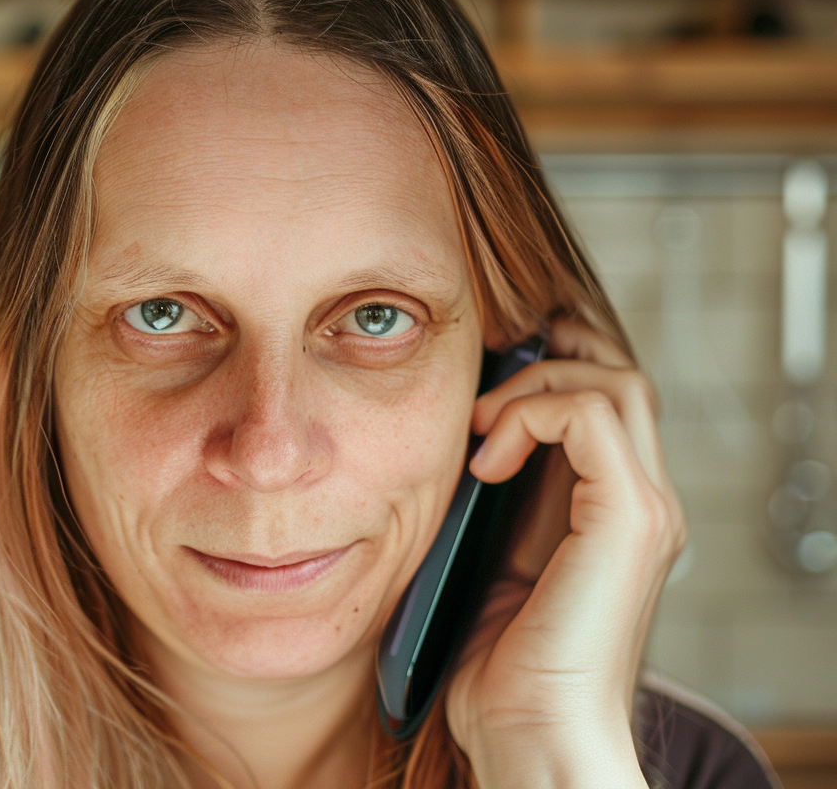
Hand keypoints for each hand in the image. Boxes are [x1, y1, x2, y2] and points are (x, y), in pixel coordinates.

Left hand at [443, 318, 685, 788]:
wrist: (531, 739)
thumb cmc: (499, 669)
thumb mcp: (487, 562)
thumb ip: (491, 504)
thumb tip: (450, 447)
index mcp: (610, 512)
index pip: (601, 399)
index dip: (543, 371)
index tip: (473, 384)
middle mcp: (643, 503)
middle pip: (617, 375)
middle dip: (546, 357)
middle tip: (480, 384)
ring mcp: (646, 510)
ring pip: (615, 381)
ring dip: (535, 384)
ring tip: (481, 426)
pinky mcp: (632, 521)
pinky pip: (592, 416)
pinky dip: (532, 416)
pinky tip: (487, 463)